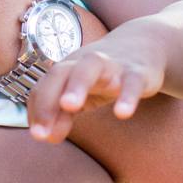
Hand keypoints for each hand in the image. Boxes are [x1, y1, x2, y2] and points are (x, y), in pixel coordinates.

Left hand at [27, 34, 166, 143]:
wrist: (145, 45)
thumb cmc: (104, 75)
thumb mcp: (81, 94)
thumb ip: (62, 114)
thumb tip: (47, 137)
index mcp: (68, 69)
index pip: (44, 86)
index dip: (38, 110)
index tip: (38, 135)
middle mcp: (84, 63)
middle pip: (60, 72)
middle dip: (47, 98)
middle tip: (40, 131)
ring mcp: (111, 65)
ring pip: (90, 68)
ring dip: (77, 84)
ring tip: (69, 106)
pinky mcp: (137, 72)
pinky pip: (131, 82)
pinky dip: (127, 96)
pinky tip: (122, 113)